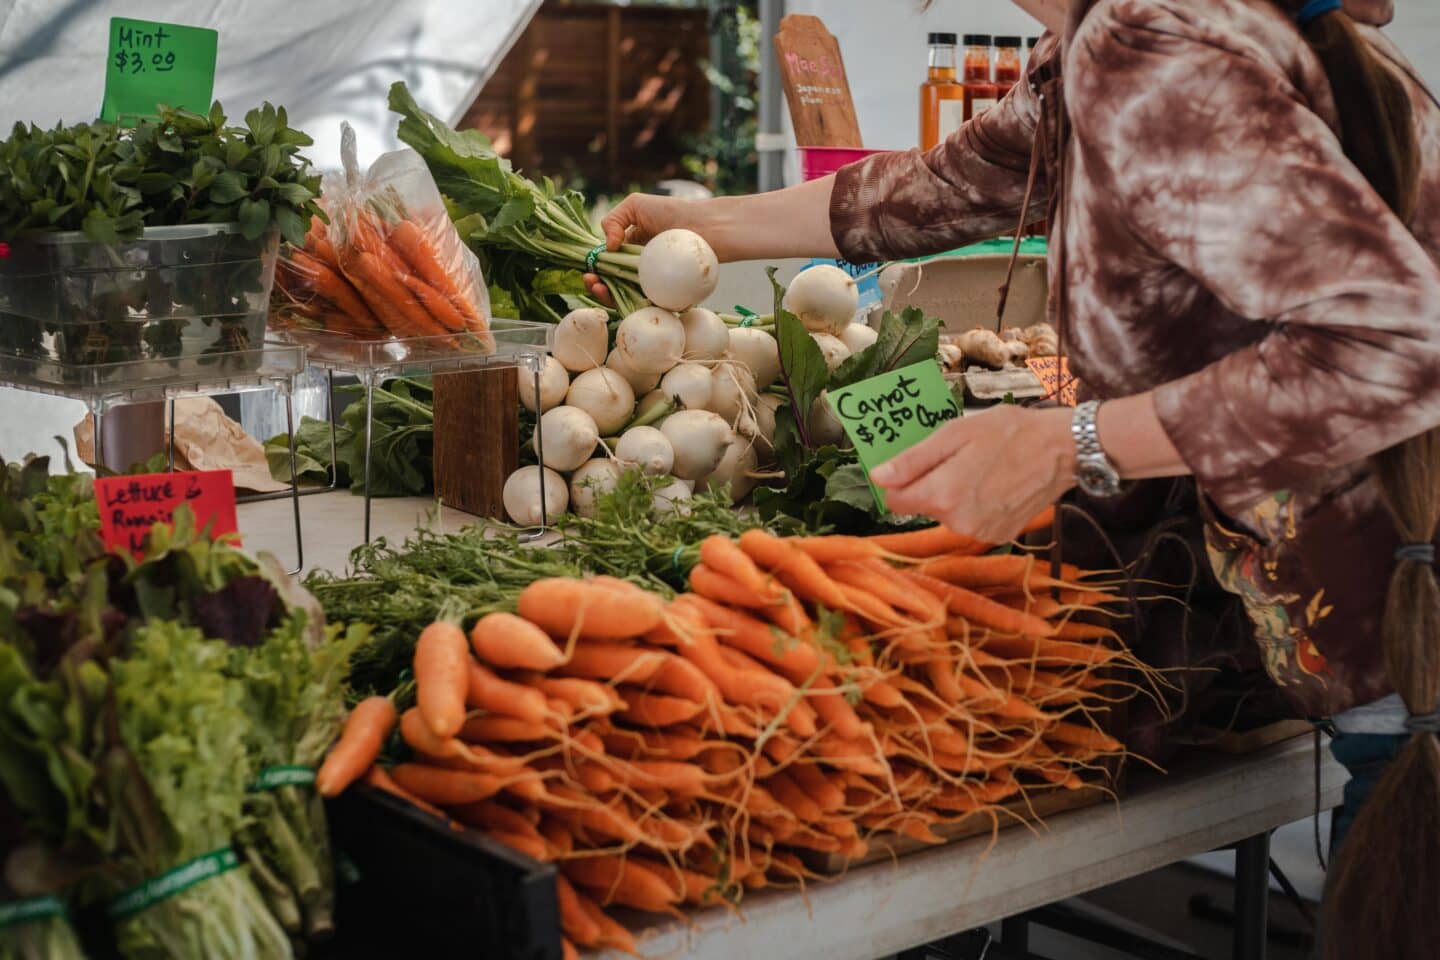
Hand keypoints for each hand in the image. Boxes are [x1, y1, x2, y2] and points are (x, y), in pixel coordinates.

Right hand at [587, 193, 712, 306]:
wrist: (705, 225)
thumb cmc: (672, 212)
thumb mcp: (635, 206)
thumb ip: (613, 220)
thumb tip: (607, 247)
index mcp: (628, 253)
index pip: (606, 267)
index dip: (594, 271)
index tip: (588, 272)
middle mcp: (638, 271)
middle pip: (612, 287)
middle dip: (597, 288)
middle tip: (593, 283)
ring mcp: (653, 285)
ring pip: (627, 300)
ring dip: (610, 300)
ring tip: (602, 290)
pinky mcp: (668, 297)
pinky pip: (651, 309)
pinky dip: (637, 309)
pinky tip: (625, 300)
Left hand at [871, 405, 1075, 542]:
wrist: (1062, 449)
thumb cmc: (1009, 432)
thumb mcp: (954, 434)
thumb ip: (912, 460)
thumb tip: (878, 478)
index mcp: (943, 495)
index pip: (895, 501)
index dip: (900, 481)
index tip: (916, 464)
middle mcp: (959, 522)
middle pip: (923, 507)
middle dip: (933, 485)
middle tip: (960, 458)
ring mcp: (981, 533)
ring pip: (947, 515)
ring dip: (955, 495)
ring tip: (982, 469)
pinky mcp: (999, 536)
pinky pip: (971, 522)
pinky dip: (976, 506)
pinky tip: (995, 485)